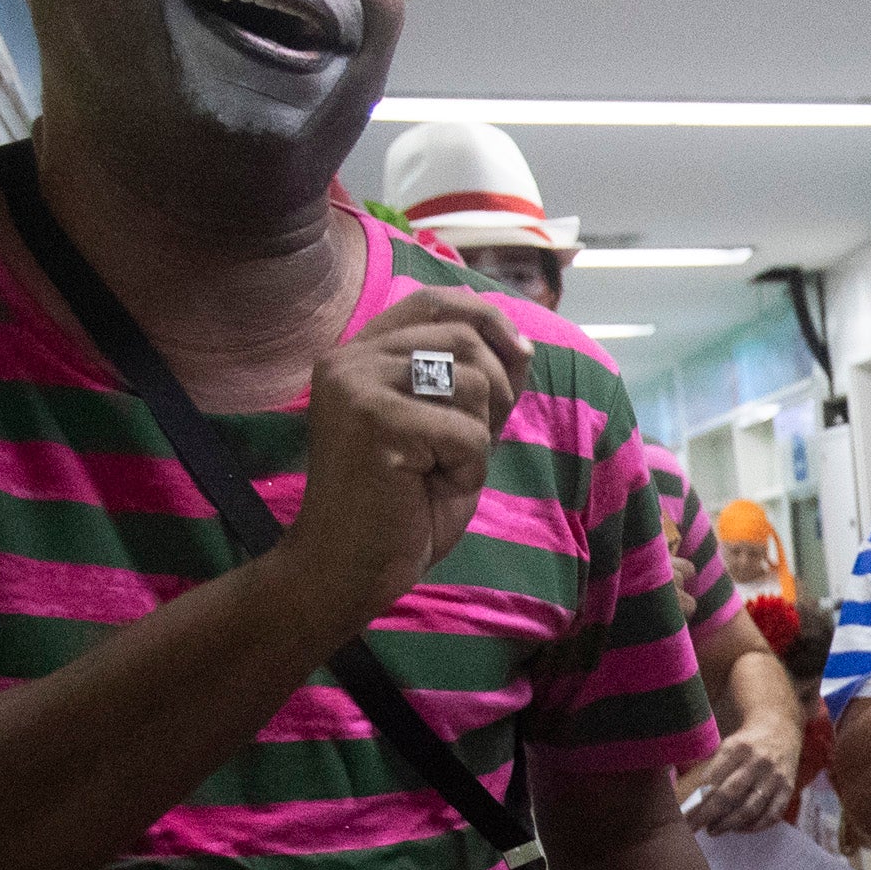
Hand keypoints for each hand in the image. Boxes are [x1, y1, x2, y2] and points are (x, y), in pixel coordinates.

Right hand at [285, 288, 532, 620]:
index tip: (522, 356)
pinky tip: (431, 488)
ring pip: (472, 382)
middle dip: (496, 392)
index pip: (434, 302)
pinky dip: (469, 469)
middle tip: (469, 443)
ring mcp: (356, 386)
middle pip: (465, 339)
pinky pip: (467, 433)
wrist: (349, 567)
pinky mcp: (374, 422)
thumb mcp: (445, 429)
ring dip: (478, 439)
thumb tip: (521, 343)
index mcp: (359, 354)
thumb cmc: (401, 505)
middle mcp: (349, 359)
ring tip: (439, 469)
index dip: (488, 319)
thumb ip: (469, 382)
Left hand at [681, 714, 799, 835]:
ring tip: (714, 829)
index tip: (685, 817)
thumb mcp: (728, 746)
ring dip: (729, 824)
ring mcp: (775, 776)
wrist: (781, 729)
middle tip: (695, 828)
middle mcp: (757, 761)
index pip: (712, 780)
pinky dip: (755, 826)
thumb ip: (713, 771)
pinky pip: (772, 815)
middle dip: (708, 815)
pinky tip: (741, 828)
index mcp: (737, 747)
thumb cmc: (747, 743)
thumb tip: (695, 803)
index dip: (697, 801)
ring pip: (750, 809)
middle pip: (729, 795)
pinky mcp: (788, 788)